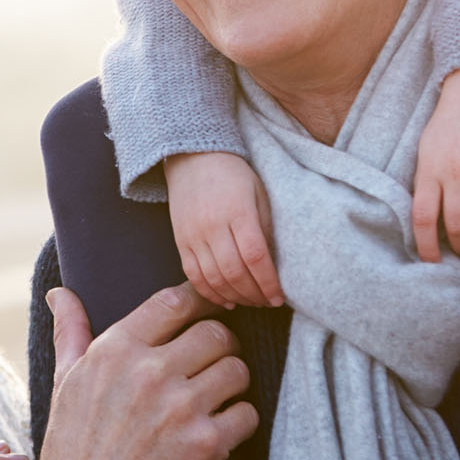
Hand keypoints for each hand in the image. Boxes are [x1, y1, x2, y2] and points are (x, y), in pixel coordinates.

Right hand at [26, 282, 256, 459]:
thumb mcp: (65, 379)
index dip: (200, 300)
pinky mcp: (203, 447)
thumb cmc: (72, 443)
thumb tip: (59, 291)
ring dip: (233, 381)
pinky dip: (239, 421)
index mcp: (116, 348)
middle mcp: (150, 373)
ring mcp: (179, 409)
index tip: (208, 308)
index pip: (176, 300)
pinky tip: (219, 429)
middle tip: (214, 359)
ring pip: (237, 370)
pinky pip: (246, 414)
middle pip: (217, 332)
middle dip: (220, 344)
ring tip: (218, 394)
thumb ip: (71, 329)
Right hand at [164, 151, 282, 307]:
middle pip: (235, 272)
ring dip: (235, 297)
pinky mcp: (180, 240)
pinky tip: (225, 300)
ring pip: (214, 278)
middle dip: (254, 295)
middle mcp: (213, 225)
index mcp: (238, 211)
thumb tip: (273, 264)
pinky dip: (209, 292)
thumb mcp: (258, 192)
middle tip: (267, 302)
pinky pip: (193, 275)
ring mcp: (193, 234)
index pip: (255, 257)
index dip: (269, 283)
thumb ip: (265, 227)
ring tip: (250, 301)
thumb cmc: (233, 174)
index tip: (279, 297)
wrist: (193, 157)